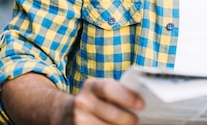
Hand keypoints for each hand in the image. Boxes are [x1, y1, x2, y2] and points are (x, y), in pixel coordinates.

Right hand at [0, 73, 144, 124]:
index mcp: (91, 87)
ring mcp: (78, 120)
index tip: (141, 105)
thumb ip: (117, 91)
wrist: (65, 113)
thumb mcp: (99, 90)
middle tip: (135, 120)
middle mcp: (82, 103)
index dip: (127, 97)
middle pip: (112, 115)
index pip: (110, 89)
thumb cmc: (92, 101)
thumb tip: (140, 101)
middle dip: (129, 120)